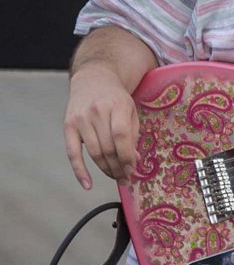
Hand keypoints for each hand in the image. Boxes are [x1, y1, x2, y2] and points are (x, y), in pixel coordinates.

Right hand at [64, 66, 139, 189]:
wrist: (93, 80)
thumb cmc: (116, 98)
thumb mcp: (130, 109)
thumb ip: (133, 133)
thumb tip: (133, 160)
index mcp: (117, 105)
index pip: (121, 135)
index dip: (127, 155)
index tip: (133, 169)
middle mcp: (97, 112)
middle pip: (108, 147)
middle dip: (119, 167)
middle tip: (127, 179)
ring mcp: (80, 119)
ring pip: (94, 153)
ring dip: (106, 170)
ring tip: (116, 177)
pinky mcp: (68, 126)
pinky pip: (72, 154)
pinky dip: (80, 171)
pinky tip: (88, 185)